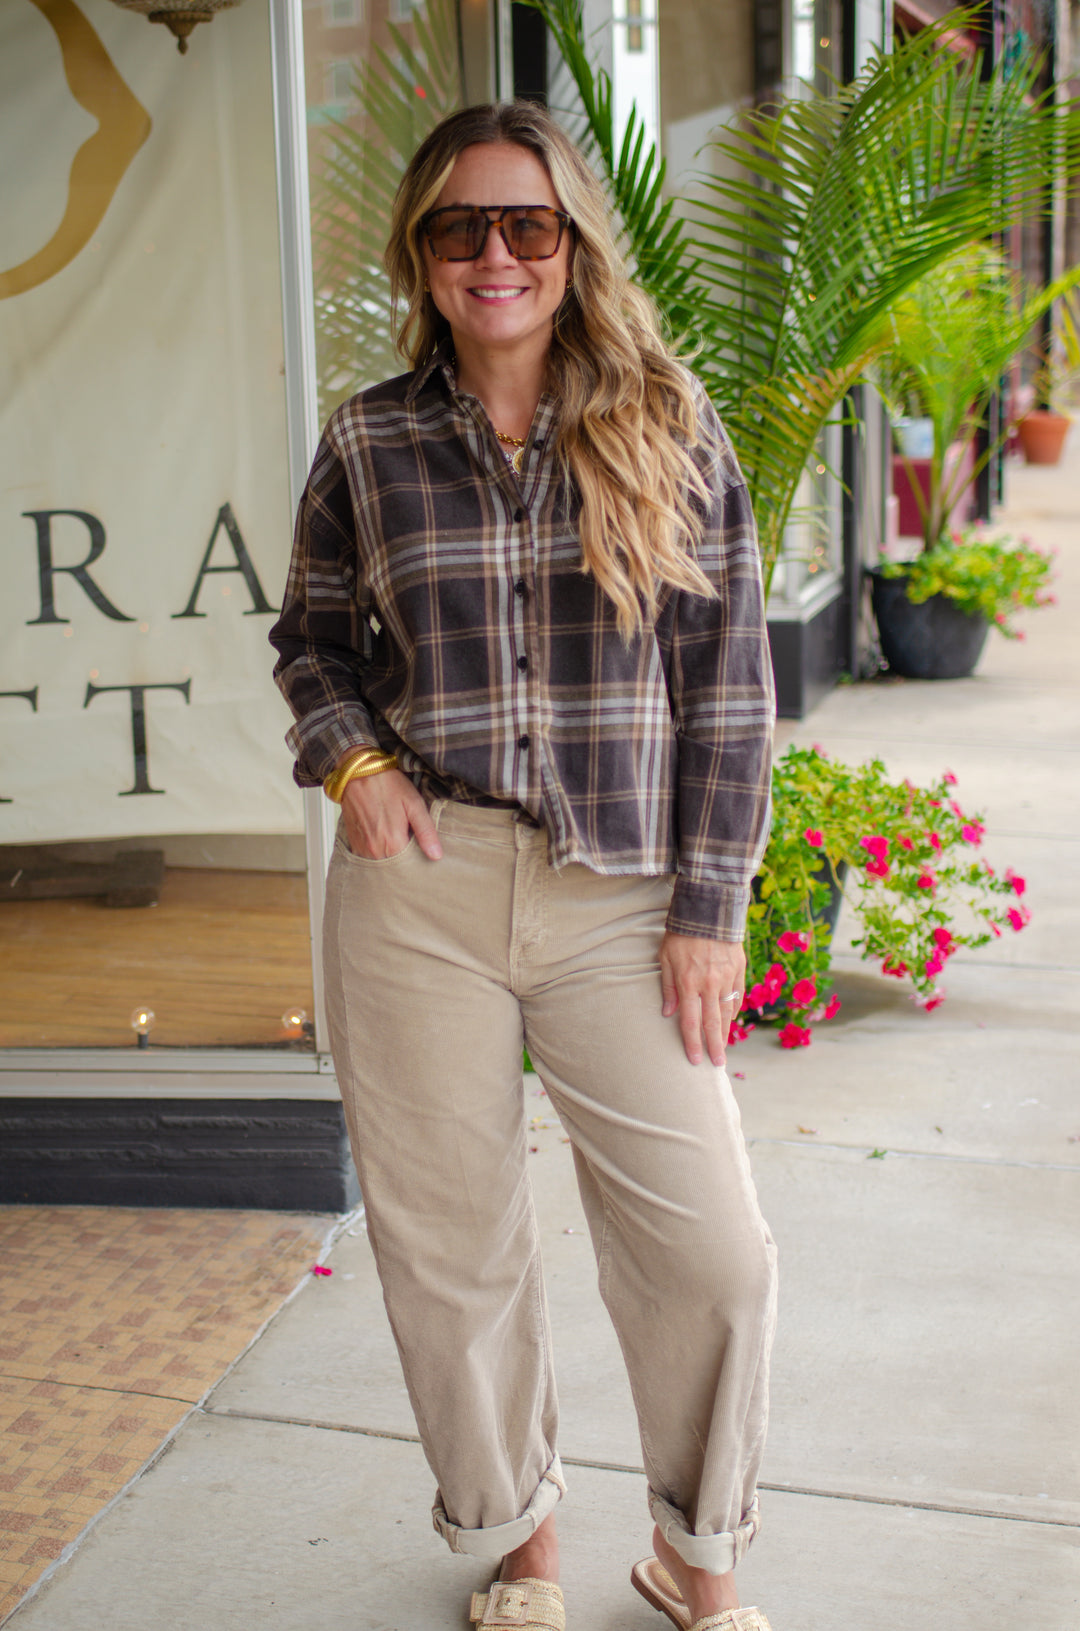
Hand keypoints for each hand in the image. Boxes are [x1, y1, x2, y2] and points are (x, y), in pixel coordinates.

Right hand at [339, 767, 441, 859]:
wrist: (357, 772)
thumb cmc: (387, 784)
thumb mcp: (413, 804)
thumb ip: (426, 831)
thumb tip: (436, 855)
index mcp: (393, 843)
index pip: (410, 866)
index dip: (419, 861)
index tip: (423, 852)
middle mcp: (375, 850)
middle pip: (395, 868)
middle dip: (405, 863)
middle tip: (412, 846)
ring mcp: (362, 848)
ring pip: (381, 864)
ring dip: (390, 859)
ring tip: (398, 842)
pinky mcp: (353, 843)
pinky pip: (368, 858)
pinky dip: (377, 854)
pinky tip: (384, 840)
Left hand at [659, 932, 744, 1066]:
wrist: (707, 909)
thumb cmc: (680, 934)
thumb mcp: (665, 958)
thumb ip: (668, 987)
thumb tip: (668, 1014)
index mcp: (689, 982)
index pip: (691, 1021)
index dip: (692, 1043)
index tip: (695, 1061)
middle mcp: (709, 983)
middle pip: (713, 1023)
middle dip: (714, 1046)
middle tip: (717, 1065)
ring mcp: (727, 977)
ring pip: (727, 1012)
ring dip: (725, 1032)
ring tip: (723, 1048)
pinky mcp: (739, 969)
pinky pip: (737, 995)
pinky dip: (733, 1010)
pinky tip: (730, 1020)